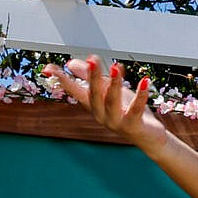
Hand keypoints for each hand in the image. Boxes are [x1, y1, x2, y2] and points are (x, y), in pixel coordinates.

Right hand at [42, 55, 167, 148]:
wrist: (149, 137)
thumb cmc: (128, 112)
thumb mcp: (108, 92)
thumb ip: (91, 78)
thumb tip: (71, 63)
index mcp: (93, 106)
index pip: (75, 91)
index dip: (63, 80)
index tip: (49, 68)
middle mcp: (101, 115)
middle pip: (94, 95)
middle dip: (92, 77)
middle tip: (92, 60)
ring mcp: (116, 122)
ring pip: (112, 102)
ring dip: (113, 84)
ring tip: (116, 68)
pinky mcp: (133, 126)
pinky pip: (136, 109)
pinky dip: (140, 95)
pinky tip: (145, 81)